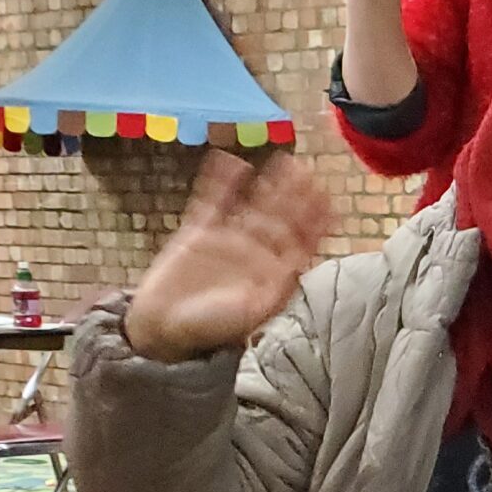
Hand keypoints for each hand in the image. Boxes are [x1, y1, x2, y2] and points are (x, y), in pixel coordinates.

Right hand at [125, 152, 331, 363]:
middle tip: (307, 169)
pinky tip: (227, 160)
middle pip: (281, 217)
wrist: (164, 331)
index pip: (301, 241)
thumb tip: (295, 270)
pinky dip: (219, 183)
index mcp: (274, 272)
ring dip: (268, 185)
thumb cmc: (211, 329)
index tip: (327, 199)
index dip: (315, 220)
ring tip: (282, 160)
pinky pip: (211, 202)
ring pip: (253, 206)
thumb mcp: (248, 315)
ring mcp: (229, 240)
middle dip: (295, 196)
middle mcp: (257, 252)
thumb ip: (271, 293)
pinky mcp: (198, 233)